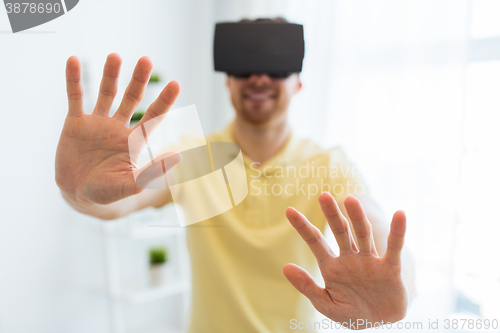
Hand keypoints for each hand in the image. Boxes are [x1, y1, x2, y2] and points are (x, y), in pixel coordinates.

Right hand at [55, 53, 180, 205]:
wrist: (78, 195)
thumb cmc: (108, 192)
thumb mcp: (130, 184)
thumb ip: (152, 171)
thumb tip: (179, 155)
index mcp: (134, 141)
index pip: (153, 117)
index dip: (164, 101)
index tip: (176, 84)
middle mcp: (118, 128)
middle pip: (131, 98)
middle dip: (138, 80)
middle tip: (146, 59)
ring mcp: (97, 123)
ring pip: (106, 94)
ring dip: (110, 75)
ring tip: (115, 56)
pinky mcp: (76, 123)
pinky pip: (75, 97)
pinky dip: (74, 80)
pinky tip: (73, 61)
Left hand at [284, 192, 407, 328]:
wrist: (379, 325)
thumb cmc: (350, 312)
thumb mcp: (325, 304)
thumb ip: (307, 286)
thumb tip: (285, 267)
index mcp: (331, 266)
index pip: (315, 241)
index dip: (303, 226)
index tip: (289, 211)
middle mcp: (349, 258)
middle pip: (340, 231)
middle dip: (332, 214)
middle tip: (323, 196)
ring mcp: (369, 261)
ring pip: (362, 235)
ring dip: (357, 218)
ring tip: (350, 199)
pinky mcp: (389, 268)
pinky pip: (394, 247)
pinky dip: (397, 232)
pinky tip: (399, 215)